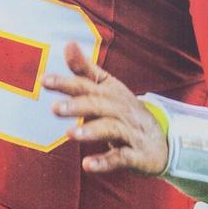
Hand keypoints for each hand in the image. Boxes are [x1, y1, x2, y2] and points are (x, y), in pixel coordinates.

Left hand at [42, 42, 167, 175]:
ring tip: (70, 134)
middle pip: (97, 105)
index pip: (86, 84)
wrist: (164, 141)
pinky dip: (105, 161)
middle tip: (54, 108)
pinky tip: (87, 165)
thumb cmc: (125, 110)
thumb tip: (68, 43)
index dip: (65, 82)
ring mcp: (129, 132)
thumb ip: (85, 69)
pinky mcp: (136, 154)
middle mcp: (120, 109)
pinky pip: (121, 158)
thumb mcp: (107, 87)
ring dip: (91, 130)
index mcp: (110, 92)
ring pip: (110, 129)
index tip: (43, 80)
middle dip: (76, 105)